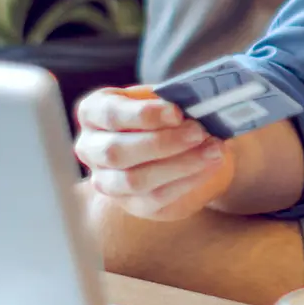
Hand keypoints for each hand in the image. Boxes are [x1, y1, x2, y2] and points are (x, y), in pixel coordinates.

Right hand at [74, 85, 233, 220]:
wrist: (179, 145)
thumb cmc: (166, 114)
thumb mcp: (163, 99)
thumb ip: (171, 101)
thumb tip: (194, 105)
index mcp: (93, 113)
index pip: (110, 114)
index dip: (143, 115)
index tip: (177, 112)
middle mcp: (91, 149)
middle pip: (117, 152)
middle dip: (162, 142)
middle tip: (199, 132)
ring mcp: (108, 181)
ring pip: (135, 179)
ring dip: (179, 164)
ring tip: (213, 150)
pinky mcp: (134, 204)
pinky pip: (158, 197)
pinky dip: (188, 180)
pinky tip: (210, 165)